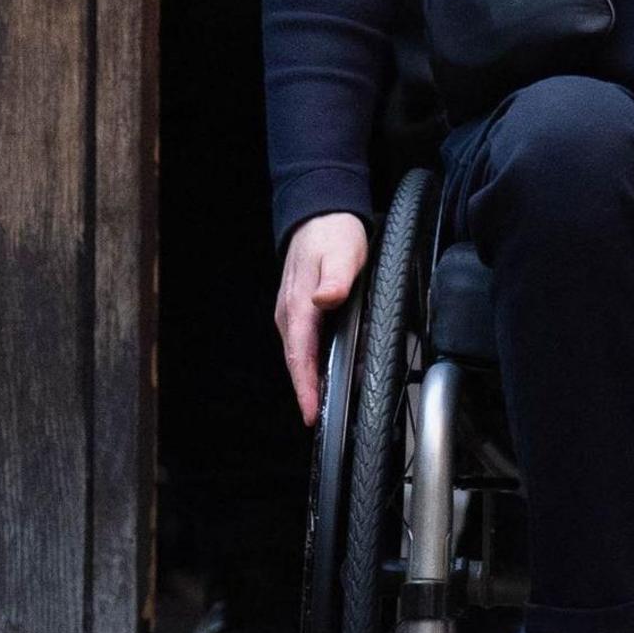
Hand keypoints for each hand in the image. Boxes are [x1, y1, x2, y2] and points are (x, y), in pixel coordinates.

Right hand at [275, 212, 370, 425]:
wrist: (320, 212)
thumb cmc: (332, 233)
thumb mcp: (343, 253)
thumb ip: (336, 279)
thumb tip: (326, 299)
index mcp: (299, 305)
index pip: (299, 356)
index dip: (305, 387)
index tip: (310, 413)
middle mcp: (290, 313)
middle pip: (296, 361)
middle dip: (306, 392)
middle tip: (318, 420)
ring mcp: (292, 312)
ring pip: (299, 353)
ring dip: (309, 378)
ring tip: (323, 404)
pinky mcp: (299, 309)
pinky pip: (303, 342)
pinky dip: (311, 361)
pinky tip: (325, 370)